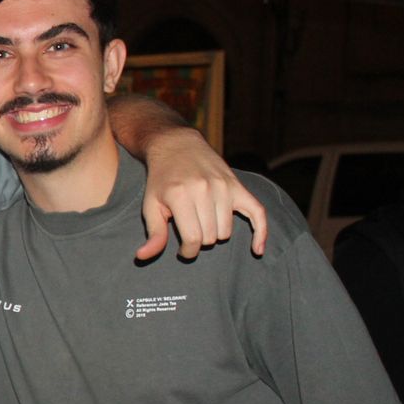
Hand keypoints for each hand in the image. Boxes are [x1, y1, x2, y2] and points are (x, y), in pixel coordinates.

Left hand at [137, 128, 266, 260]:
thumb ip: (153, 233)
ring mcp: (224, 187)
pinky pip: (258, 213)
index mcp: (181, 196)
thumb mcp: (151, 205)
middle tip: (190, 229)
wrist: (177, 146)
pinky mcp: (238, 186)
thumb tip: (143, 256)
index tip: (183, 249)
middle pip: (210, 238)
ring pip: (226, 231)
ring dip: (215, 233)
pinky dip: (260, 233)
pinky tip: (257, 250)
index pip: (193, 240)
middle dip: (199, 240)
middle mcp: (205, 190)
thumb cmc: (161, 180)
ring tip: (202, 222)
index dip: (188, 251)